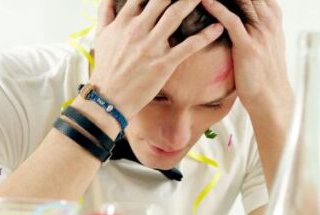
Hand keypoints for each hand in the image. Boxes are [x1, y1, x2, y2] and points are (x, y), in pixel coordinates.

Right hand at [89, 0, 224, 117]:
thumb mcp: (101, 37)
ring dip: (192, 1)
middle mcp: (137, 30)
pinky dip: (206, 35)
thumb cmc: (106, 68)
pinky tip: (218, 27)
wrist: (108, 99)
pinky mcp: (163, 64)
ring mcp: (151, 46)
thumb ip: (107, 13)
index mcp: (124, 22)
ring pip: (175, 15)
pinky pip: (188, 46)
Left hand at [200, 0, 291, 114]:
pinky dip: (217, 9)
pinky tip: (204, 1)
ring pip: (241, 0)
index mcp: (272, 15)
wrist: (271, 97)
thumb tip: (239, 9)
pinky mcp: (249, 46)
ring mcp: (260, 32)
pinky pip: (232, 21)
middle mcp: (269, 19)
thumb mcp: (264, 39)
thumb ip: (255, 20)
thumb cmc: (262, 70)